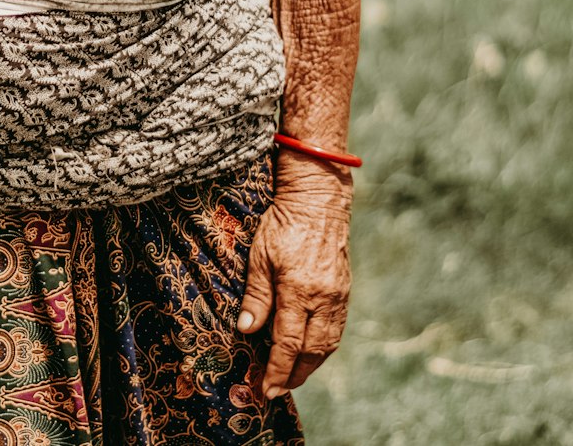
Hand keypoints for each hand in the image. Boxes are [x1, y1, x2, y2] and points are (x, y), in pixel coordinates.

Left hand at [238, 169, 351, 397]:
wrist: (318, 201)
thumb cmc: (282, 223)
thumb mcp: (260, 256)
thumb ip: (256, 296)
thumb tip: (247, 331)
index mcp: (299, 289)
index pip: (288, 343)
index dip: (277, 370)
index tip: (265, 389)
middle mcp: (323, 298)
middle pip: (312, 351)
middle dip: (294, 375)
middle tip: (276, 390)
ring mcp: (338, 295)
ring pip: (328, 344)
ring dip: (310, 365)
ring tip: (291, 377)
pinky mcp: (345, 290)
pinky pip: (336, 329)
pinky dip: (323, 347)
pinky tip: (310, 351)